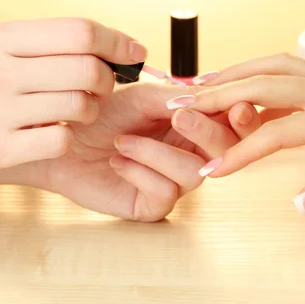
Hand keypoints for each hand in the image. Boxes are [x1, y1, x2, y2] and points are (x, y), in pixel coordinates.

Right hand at [0, 18, 147, 189]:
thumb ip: (48, 45)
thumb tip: (112, 45)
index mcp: (4, 38)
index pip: (80, 31)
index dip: (117, 42)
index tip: (136, 52)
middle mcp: (0, 70)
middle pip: (89, 69)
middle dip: (108, 81)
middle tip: (102, 89)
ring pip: (81, 106)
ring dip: (91, 112)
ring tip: (77, 112)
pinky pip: (62, 140)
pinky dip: (68, 138)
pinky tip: (55, 134)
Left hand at [21, 82, 260, 221]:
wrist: (62, 141)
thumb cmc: (102, 115)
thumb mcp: (142, 97)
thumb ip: (179, 98)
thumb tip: (215, 98)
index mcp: (193, 126)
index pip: (233, 124)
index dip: (241, 118)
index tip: (235, 106)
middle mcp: (189, 155)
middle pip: (225, 152)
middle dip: (207, 132)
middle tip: (178, 117)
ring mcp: (172, 182)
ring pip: (194, 173)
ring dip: (158, 153)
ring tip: (123, 141)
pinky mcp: (150, 206)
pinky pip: (165, 193)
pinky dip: (140, 172)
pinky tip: (118, 161)